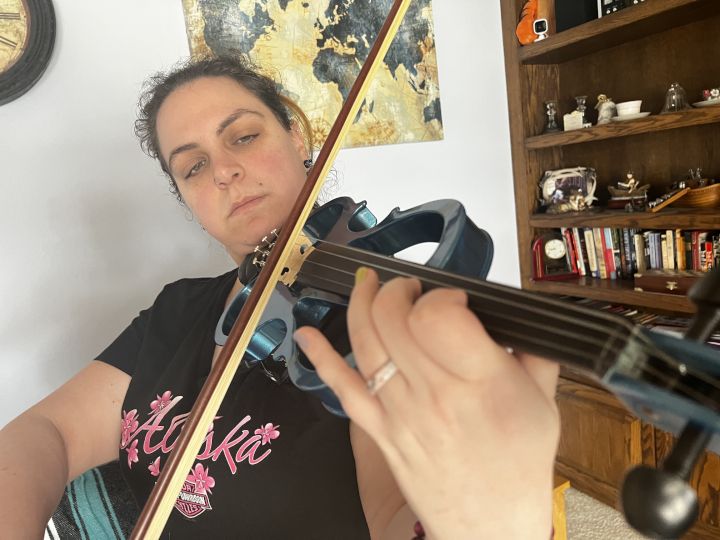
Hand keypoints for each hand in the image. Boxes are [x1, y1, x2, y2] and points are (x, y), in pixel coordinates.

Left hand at [294, 268, 559, 539]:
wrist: (491, 523)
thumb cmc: (517, 464)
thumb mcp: (545, 402)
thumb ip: (533, 349)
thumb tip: (513, 312)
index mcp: (481, 382)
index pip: (437, 317)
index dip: (440, 296)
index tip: (451, 299)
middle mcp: (435, 395)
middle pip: (393, 321)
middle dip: (397, 290)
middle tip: (410, 289)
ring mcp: (401, 413)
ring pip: (365, 344)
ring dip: (361, 305)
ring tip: (368, 286)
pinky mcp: (379, 431)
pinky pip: (343, 389)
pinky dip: (322, 358)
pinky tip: (307, 335)